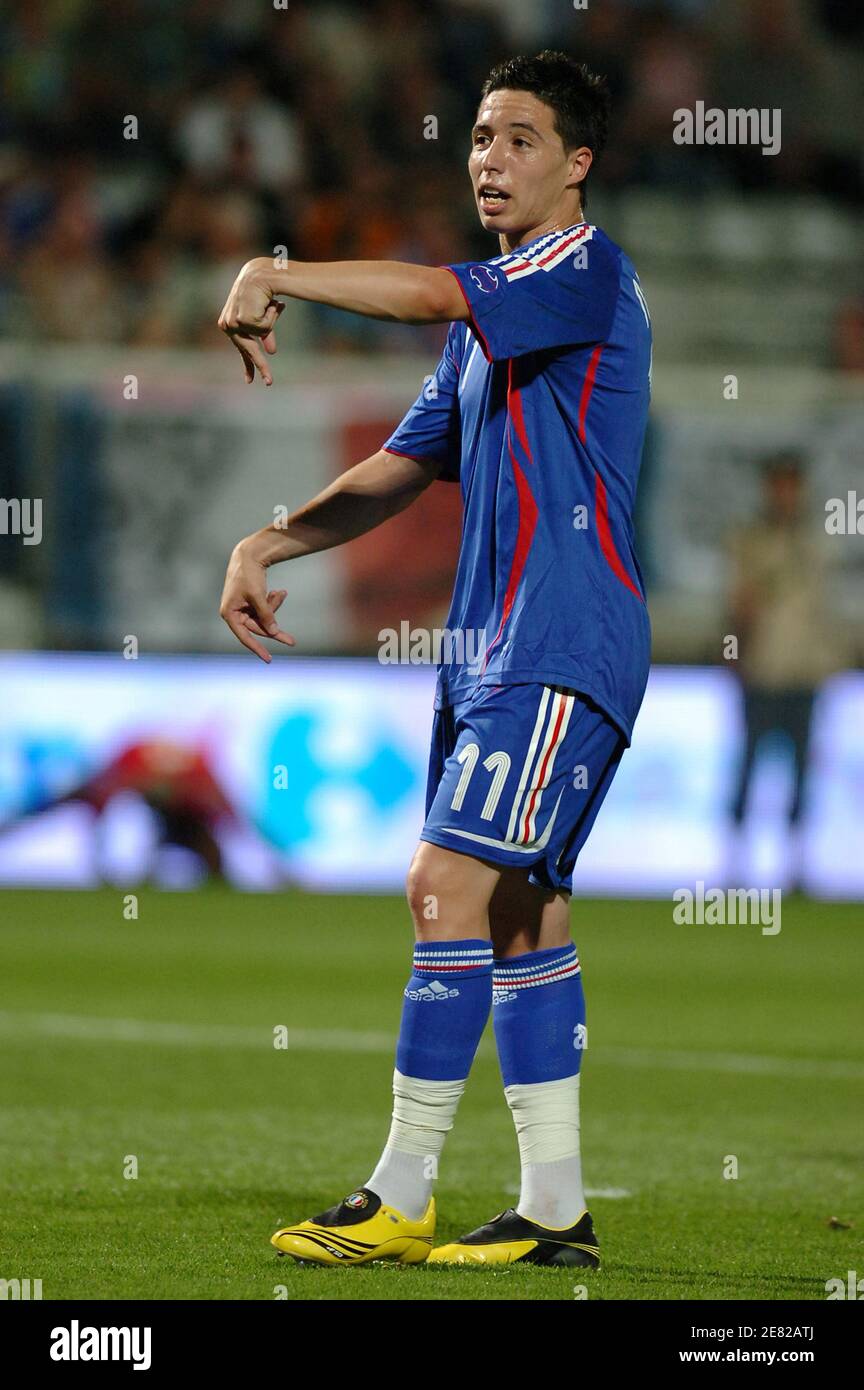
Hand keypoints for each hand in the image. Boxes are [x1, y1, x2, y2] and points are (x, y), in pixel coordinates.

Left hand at [218, 258, 285, 385]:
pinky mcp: (241, 320)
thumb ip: (265, 334)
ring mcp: (232, 322)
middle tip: (269, 382)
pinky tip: (268, 302)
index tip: (249, 381)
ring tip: (272, 304)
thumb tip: (272, 353)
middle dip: (260, 365)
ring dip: (271, 322)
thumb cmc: (264, 292)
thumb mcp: (264, 317)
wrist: (263, 274)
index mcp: (228, 323)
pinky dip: (271, 317)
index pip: (240, 348)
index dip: (248, 365)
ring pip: (260, 335)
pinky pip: (264, 328)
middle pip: (247, 350)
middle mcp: (226, 324)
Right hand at [219, 543, 294, 661]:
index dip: (257, 649)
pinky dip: (273, 601)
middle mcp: (234, 613)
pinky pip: (264, 608)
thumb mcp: (258, 596)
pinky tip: (279, 592)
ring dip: (274, 606)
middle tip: (292, 641)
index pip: (245, 636)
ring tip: (282, 593)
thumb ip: (266, 615)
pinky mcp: (250, 602)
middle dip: (274, 625)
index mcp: (230, 613)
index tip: (269, 660)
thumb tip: (274, 632)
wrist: (249, 554)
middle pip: (258, 627)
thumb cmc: (249, 574)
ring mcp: (242, 608)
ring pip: (264, 617)